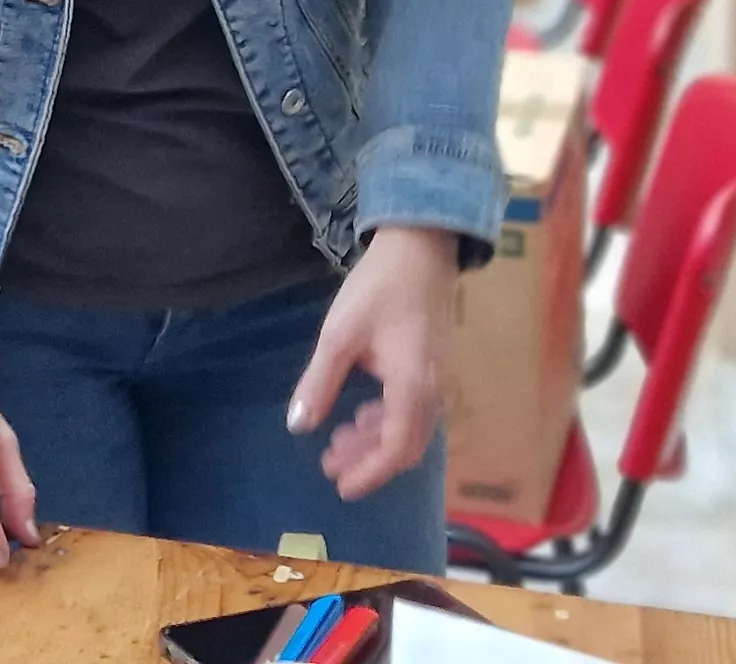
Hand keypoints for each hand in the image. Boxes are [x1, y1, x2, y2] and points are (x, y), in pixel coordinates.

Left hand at [291, 224, 460, 499]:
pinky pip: (414, 410)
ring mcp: (438, 379)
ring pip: (409, 428)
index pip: (396, 450)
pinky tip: (361, 413)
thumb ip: (320, 383)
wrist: (422, 248)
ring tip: (337, 441)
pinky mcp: (434, 367)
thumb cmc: (378, 288)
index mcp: (413, 387)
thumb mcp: (340, 335)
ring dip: (374, 440)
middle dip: (367, 461)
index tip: (340, 487)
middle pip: (405, 446)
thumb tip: (298, 425)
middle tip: (329, 465)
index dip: (369, 473)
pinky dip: (386, 420)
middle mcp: (433, 391)